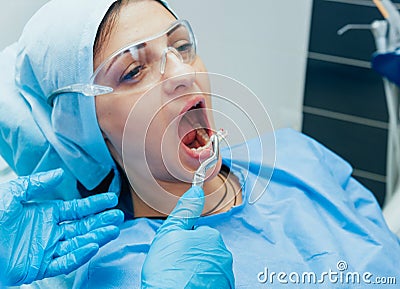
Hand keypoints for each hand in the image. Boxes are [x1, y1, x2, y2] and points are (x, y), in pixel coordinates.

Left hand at [0, 169, 123, 284]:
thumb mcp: (12, 194)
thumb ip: (38, 183)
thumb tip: (60, 174)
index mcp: (46, 213)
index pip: (77, 209)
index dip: (95, 204)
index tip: (111, 199)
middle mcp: (50, 231)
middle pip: (83, 226)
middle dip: (102, 221)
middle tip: (119, 216)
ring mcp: (46, 249)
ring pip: (79, 243)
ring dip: (97, 236)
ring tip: (113, 230)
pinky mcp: (40, 266)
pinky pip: (65, 262)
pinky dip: (80, 255)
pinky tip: (93, 246)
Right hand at [141, 186, 234, 288]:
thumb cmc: (167, 270)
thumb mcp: (169, 232)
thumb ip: (185, 210)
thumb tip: (197, 190)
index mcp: (212, 236)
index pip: (199, 233)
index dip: (183, 242)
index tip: (174, 252)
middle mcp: (224, 254)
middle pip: (206, 250)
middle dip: (193, 255)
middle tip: (176, 266)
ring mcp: (226, 275)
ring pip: (209, 267)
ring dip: (198, 270)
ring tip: (182, 278)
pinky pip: (214, 281)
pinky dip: (204, 284)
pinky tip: (190, 286)